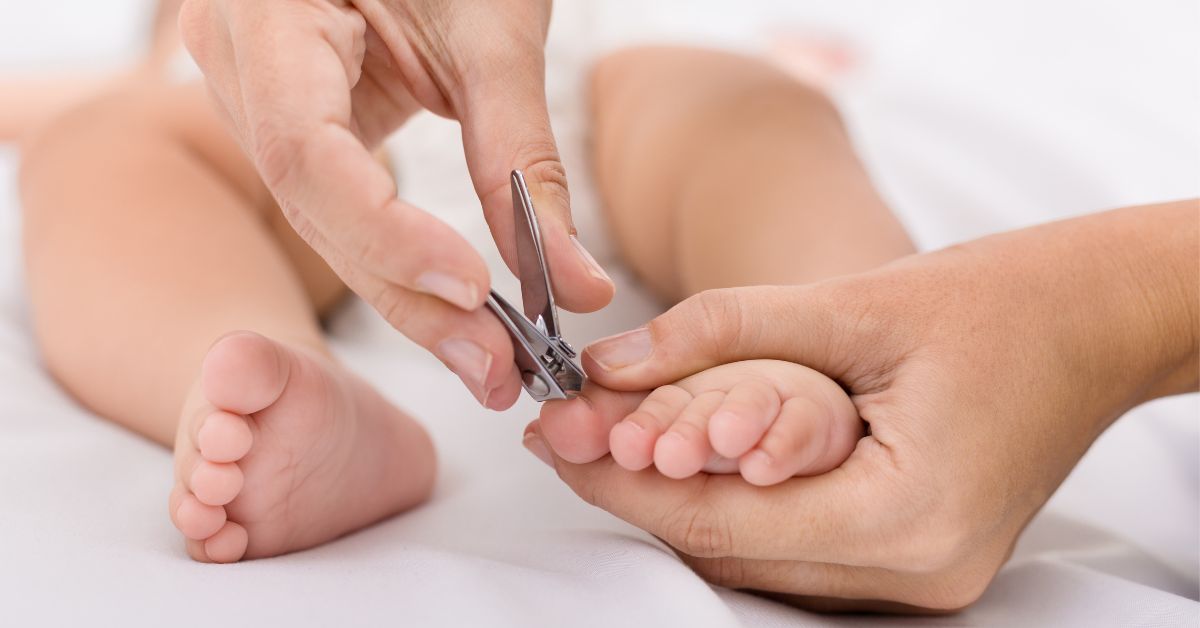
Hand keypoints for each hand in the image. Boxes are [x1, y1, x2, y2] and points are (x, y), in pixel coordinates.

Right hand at [179, 0, 613, 407]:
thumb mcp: (494, 30)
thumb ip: (524, 158)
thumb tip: (577, 285)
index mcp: (268, 9)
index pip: (305, 149)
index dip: (388, 234)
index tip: (476, 291)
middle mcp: (235, 55)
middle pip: (313, 203)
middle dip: (408, 295)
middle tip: (494, 370)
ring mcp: (252, 88)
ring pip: (323, 218)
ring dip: (406, 294)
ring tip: (486, 360)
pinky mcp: (290, 116)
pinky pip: (336, 202)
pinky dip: (399, 256)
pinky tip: (455, 306)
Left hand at [527, 202, 1197, 610]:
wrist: (1093, 320)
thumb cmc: (994, 302)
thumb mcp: (848, 302)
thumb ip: (718, 331)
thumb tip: (602, 364)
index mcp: (906, 513)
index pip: (723, 520)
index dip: (624, 484)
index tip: (554, 440)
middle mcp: (918, 570)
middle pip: (734, 554)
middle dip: (640, 494)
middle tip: (563, 439)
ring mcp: (925, 581)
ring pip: (761, 563)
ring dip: (684, 505)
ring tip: (609, 446)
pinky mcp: (923, 563)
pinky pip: (801, 554)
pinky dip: (739, 514)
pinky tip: (690, 467)